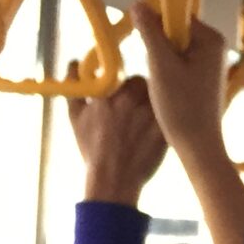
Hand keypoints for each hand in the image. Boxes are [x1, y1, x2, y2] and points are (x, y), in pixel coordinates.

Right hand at [68, 75, 167, 205]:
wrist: (113, 181)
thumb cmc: (92, 150)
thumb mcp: (75, 117)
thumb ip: (74, 86)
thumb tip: (75, 62)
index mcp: (107, 93)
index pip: (120, 71)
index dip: (122, 81)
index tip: (121, 91)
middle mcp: (129, 99)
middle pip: (142, 82)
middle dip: (139, 92)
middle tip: (135, 108)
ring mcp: (149, 113)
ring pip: (157, 95)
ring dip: (154, 102)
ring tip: (146, 121)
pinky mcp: (164, 128)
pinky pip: (169, 112)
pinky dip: (165, 117)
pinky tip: (156, 130)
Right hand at [132, 2, 230, 171]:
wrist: (198, 147)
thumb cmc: (181, 107)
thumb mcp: (160, 65)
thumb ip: (150, 32)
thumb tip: (138, 4)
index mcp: (211, 39)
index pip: (176, 15)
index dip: (156, 24)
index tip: (143, 41)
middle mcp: (215, 48)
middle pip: (175, 32)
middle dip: (158, 46)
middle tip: (155, 69)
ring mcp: (211, 64)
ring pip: (174, 49)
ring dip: (160, 61)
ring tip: (161, 82)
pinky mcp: (204, 79)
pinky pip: (179, 64)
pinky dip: (167, 72)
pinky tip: (166, 90)